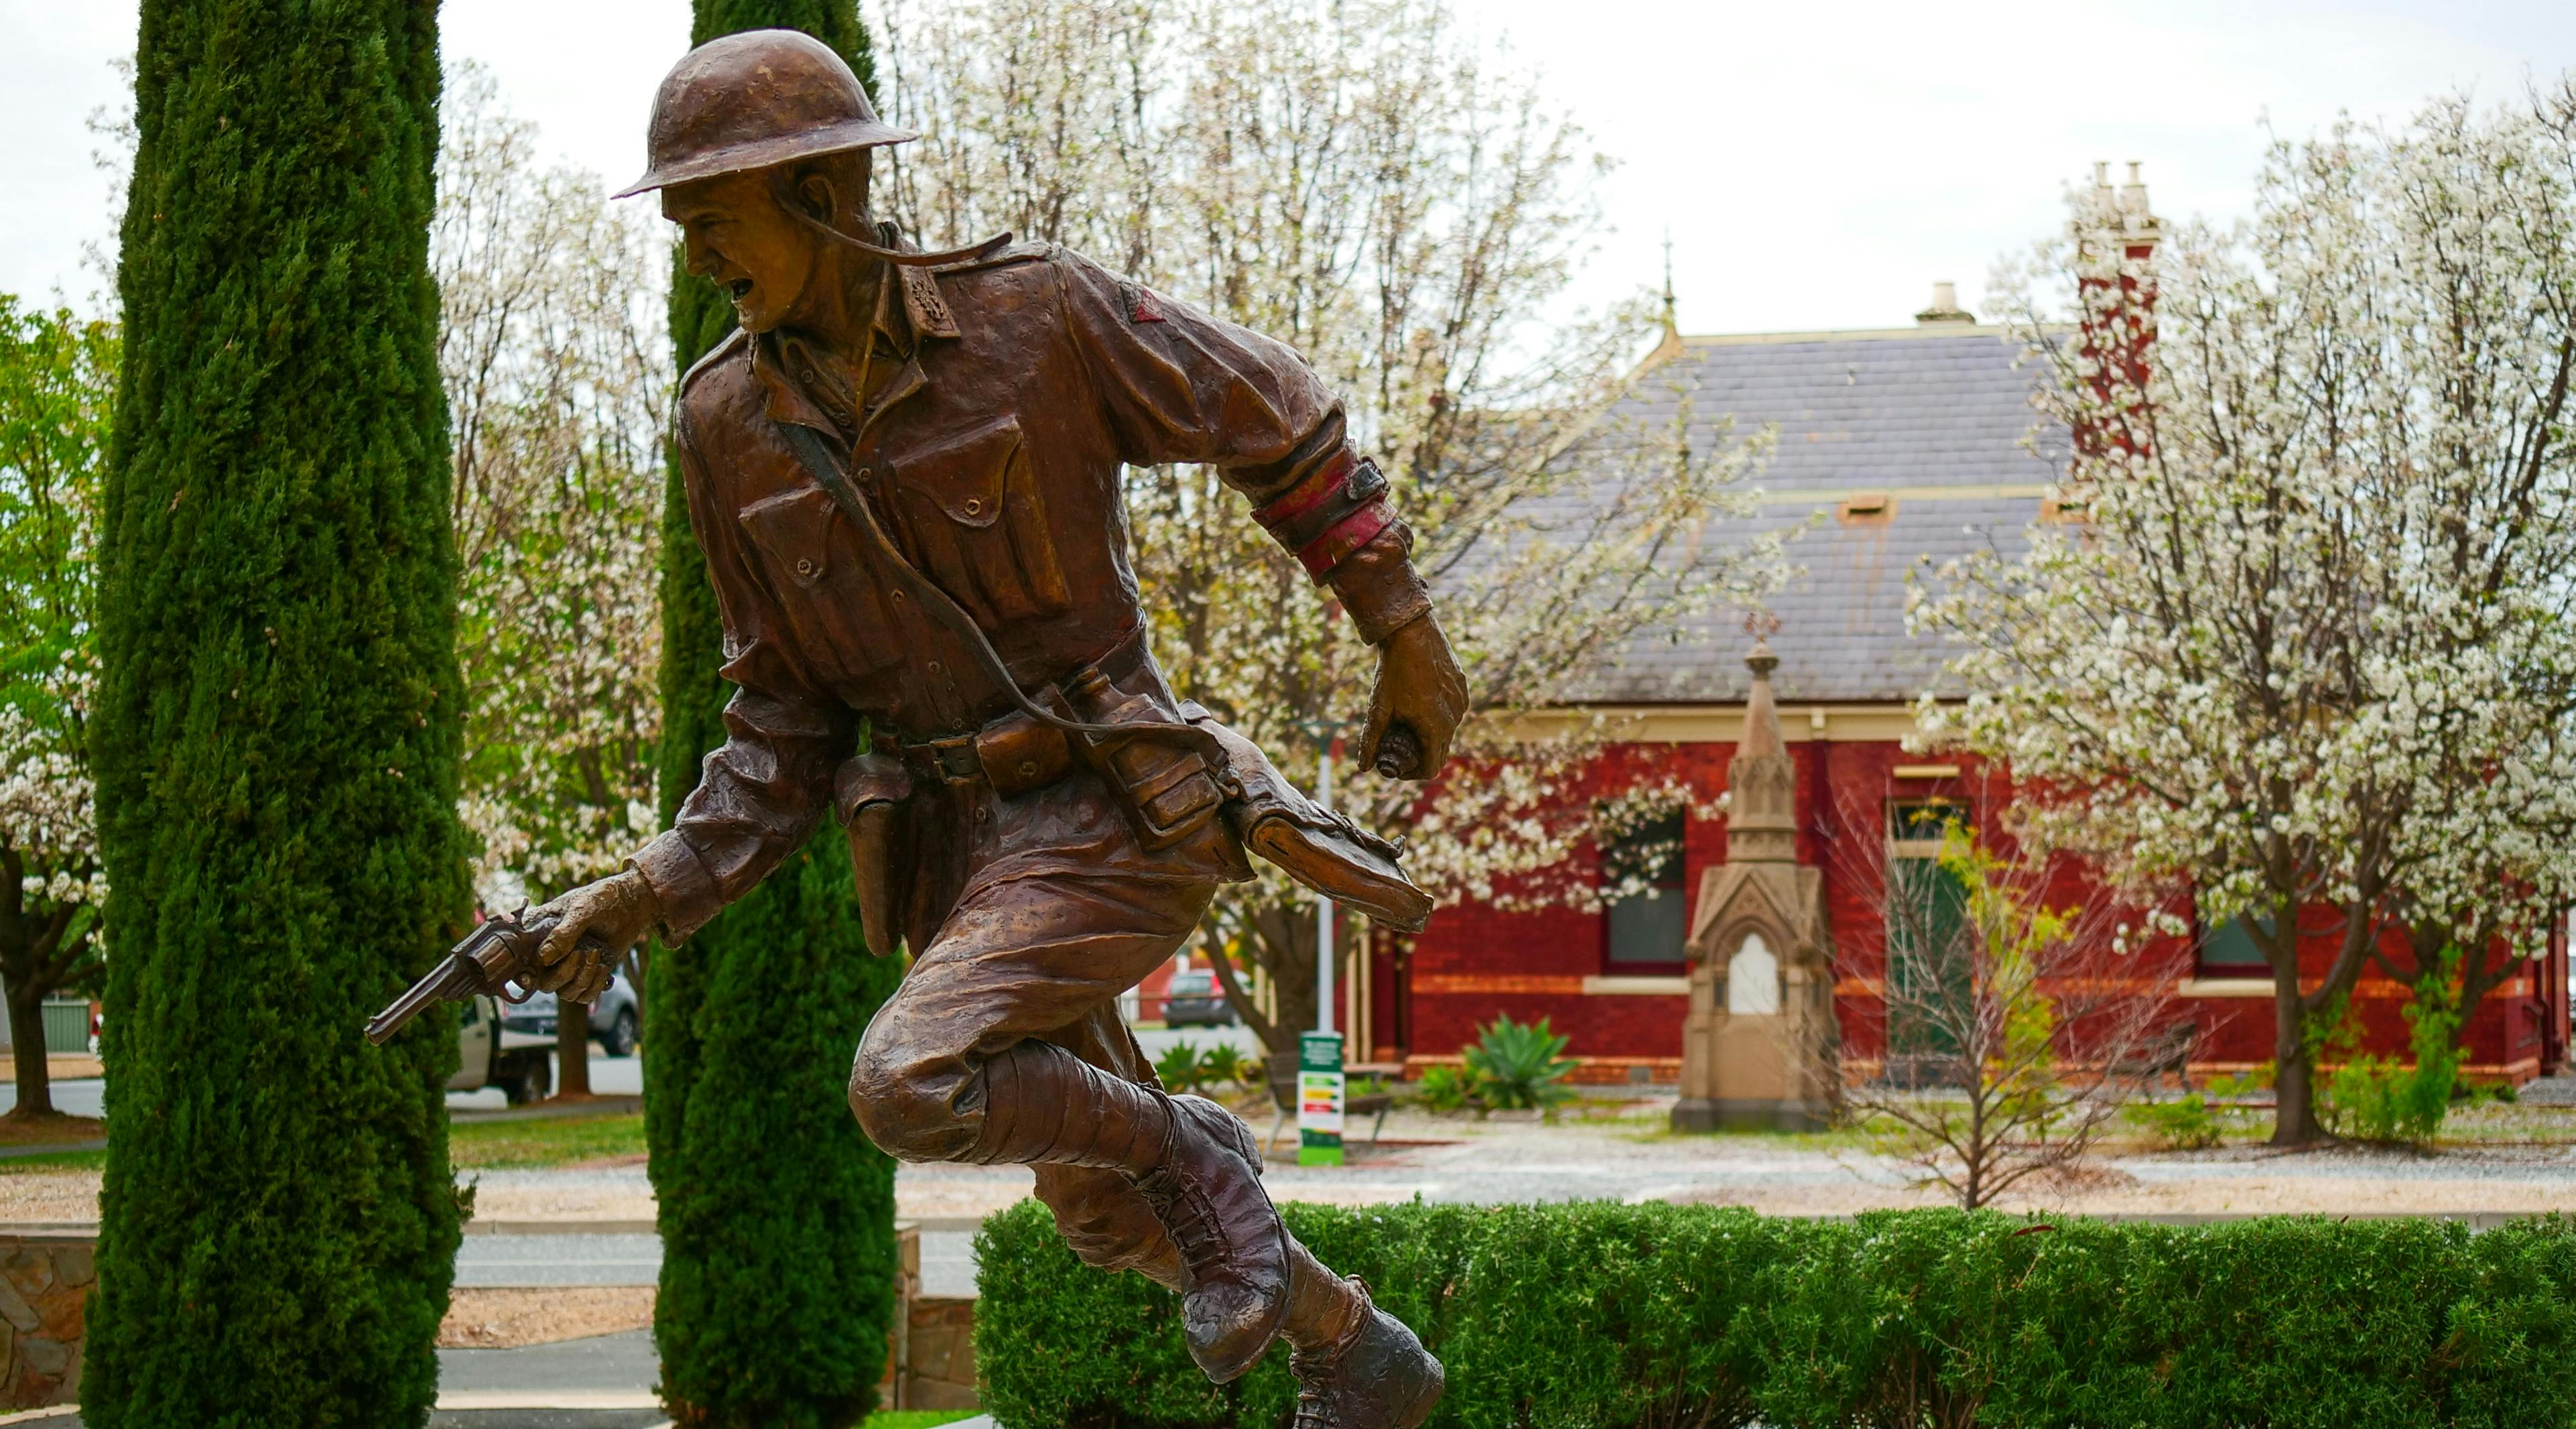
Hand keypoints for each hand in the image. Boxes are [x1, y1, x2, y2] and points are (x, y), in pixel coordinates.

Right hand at [525, 870, 658, 1003]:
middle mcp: (551, 951)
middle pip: (543, 983)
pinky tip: (605, 967)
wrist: (634, 903)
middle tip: (582, 953)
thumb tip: (544, 959)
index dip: (522, 973)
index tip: (530, 978)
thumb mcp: (583, 909)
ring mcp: (569, 964)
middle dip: (564, 974)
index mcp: (539, 930)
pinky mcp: (588, 972)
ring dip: (583, 979)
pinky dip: (596, 986)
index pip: (519, 959)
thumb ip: (563, 933)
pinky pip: (584, 995)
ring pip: (564, 992)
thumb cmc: (605, 898)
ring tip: (597, 953)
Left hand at [1360, 614, 1466, 780]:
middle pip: (1441, 752)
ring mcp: (1461, 701)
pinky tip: (1419, 699)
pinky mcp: (1462, 687)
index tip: (1397, 766)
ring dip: (1429, 733)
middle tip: (1399, 744)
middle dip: (1420, 755)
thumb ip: (1371, 741)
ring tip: (1407, 718)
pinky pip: (1453, 710)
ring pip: (1447, 731)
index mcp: (1435, 727)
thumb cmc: (1393, 671)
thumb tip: (1364, 767)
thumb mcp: (1378, 709)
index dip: (1412, 774)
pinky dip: (1438, 714)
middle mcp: (1454, 718)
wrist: (1410, 632)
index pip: (1431, 768)